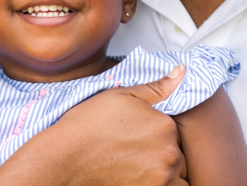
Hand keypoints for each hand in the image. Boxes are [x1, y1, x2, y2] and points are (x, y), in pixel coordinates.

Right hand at [0, 65, 188, 185]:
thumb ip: (156, 87)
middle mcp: (169, 153)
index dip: (153, 130)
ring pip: (172, 173)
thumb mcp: (120, 95)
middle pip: (174, 153)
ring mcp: (161, 177)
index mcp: (165, 125)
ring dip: (158, 169)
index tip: (134, 132)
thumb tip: (181, 71)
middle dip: (158, 151)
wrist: (65, 159)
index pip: (172, 130)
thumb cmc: (87, 126)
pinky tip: (134, 174)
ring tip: (129, 162)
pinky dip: (155, 182)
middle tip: (129, 148)